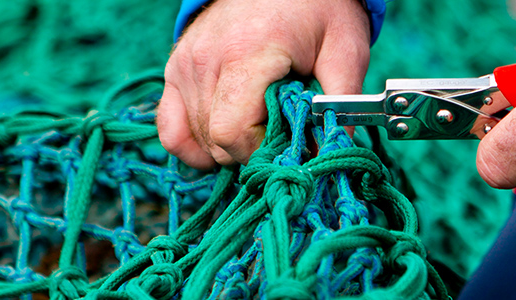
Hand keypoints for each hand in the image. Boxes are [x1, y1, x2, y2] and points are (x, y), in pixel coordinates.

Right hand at [157, 0, 370, 168]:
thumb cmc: (317, 9)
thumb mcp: (345, 50)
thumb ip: (341, 101)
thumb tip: (333, 149)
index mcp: (247, 54)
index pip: (232, 132)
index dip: (262, 152)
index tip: (290, 143)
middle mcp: (207, 59)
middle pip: (216, 140)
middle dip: (251, 151)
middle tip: (281, 134)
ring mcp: (185, 65)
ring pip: (197, 138)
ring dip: (229, 146)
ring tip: (260, 122)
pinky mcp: (175, 69)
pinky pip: (170, 128)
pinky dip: (195, 143)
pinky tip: (222, 141)